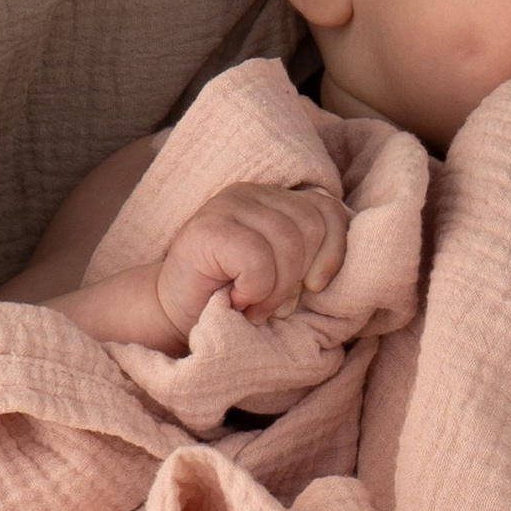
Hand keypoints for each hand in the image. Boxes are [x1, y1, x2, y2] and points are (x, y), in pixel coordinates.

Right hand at [155, 180, 349, 334]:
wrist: (174, 317)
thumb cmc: (233, 300)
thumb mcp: (284, 276)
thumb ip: (310, 258)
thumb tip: (336, 268)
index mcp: (275, 200)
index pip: (329, 210)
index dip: (333, 253)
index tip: (314, 288)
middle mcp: (252, 193)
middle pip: (312, 227)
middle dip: (299, 278)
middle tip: (274, 304)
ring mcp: (227, 205)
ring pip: (289, 244)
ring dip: (275, 290)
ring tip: (253, 305)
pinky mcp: (208, 228)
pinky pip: (258, 260)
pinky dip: (255, 291)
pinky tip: (236, 300)